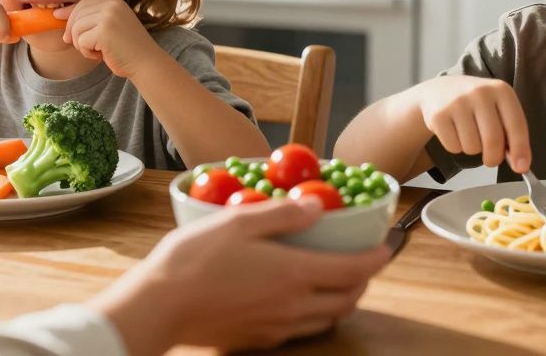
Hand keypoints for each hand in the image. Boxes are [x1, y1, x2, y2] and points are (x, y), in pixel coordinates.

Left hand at [54, 0, 160, 77]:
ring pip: (76, 28)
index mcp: (115, 2)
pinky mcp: (104, 32)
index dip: (70, 12)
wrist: (146, 63)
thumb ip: (91, 20)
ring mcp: (109, 17)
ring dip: (81, 44)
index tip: (57, 18)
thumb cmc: (127, 49)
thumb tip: (57, 15)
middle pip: (77, 14)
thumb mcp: (110, 28)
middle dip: (72, 31)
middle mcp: (112, 6)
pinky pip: (81, 41)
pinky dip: (86, 52)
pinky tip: (99, 55)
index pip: (84, 3)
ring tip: (96, 51)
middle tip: (81, 46)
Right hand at [97, 198, 389, 353]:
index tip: (387, 247)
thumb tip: (317, 206)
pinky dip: (313, 315)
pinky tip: (298, 300)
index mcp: (294, 274)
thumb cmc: (194, 259)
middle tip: (363, 262)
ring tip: (337, 281)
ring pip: (326, 319)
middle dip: (363, 282)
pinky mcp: (258, 340)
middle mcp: (293, 306)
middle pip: (347, 300)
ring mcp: (276, 328)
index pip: (354, 270)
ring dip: (341, 300)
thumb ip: (283, 215)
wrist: (159, 307)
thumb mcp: (239, 222)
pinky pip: (300, 330)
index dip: (376, 259)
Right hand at [410, 75, 530, 172]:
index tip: (522, 168)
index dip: (520, 149)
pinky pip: (453, 147)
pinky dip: (455, 147)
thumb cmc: (476, 104)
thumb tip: (520, 164)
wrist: (440, 90)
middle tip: (491, 159)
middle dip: (494, 158)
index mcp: (501, 90)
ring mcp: (457, 102)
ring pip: (472, 147)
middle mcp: (480, 93)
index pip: (516, 125)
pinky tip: (454, 131)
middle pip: (493, 140)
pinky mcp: (438, 115)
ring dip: (472, 149)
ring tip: (468, 134)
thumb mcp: (498, 109)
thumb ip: (511, 134)